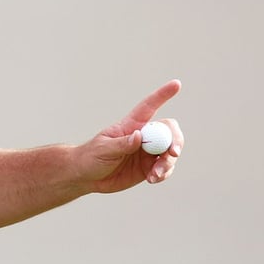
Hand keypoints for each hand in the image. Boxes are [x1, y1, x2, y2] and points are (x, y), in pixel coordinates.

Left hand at [76, 79, 184, 193]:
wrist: (86, 177)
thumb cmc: (91, 157)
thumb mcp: (103, 149)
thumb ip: (122, 144)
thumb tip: (139, 136)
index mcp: (130, 125)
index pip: (149, 106)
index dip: (162, 95)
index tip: (176, 84)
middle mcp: (143, 136)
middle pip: (169, 131)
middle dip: (175, 140)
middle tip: (172, 153)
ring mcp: (148, 152)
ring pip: (170, 151)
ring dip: (167, 163)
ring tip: (154, 175)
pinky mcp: (149, 167)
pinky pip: (166, 168)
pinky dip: (164, 173)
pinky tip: (152, 179)